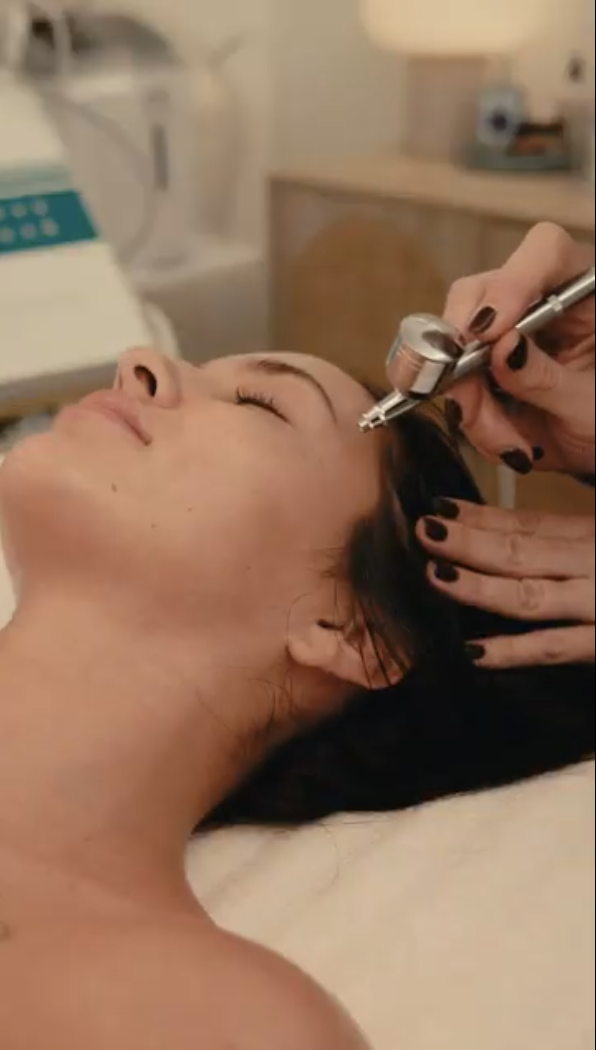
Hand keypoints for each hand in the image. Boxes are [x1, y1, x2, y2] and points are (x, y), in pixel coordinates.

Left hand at [417, 500, 594, 668]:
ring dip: (478, 587)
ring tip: (435, 576)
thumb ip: (582, 506)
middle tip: (422, 529)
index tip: (439, 507)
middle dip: (467, 541)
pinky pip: (553, 648)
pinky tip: (471, 652)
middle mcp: (593, 563)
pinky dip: (512, 650)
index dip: (479, 517)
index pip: (528, 524)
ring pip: (527, 596)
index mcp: (594, 534)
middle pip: (520, 551)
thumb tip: (529, 499)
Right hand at [444, 224, 594, 476]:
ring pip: (453, 346)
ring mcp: (503, 335)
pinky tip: (507, 443)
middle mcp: (538, 303)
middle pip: (478, 294)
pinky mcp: (480, 369)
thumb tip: (502, 348)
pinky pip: (452, 385)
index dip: (511, 284)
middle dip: (465, 349)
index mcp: (583, 296)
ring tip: (511, 444)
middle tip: (469, 395)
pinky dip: (472, 420)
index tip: (490, 332)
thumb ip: (547, 377)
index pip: (545, 253)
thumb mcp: (589, 408)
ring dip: (471, 402)